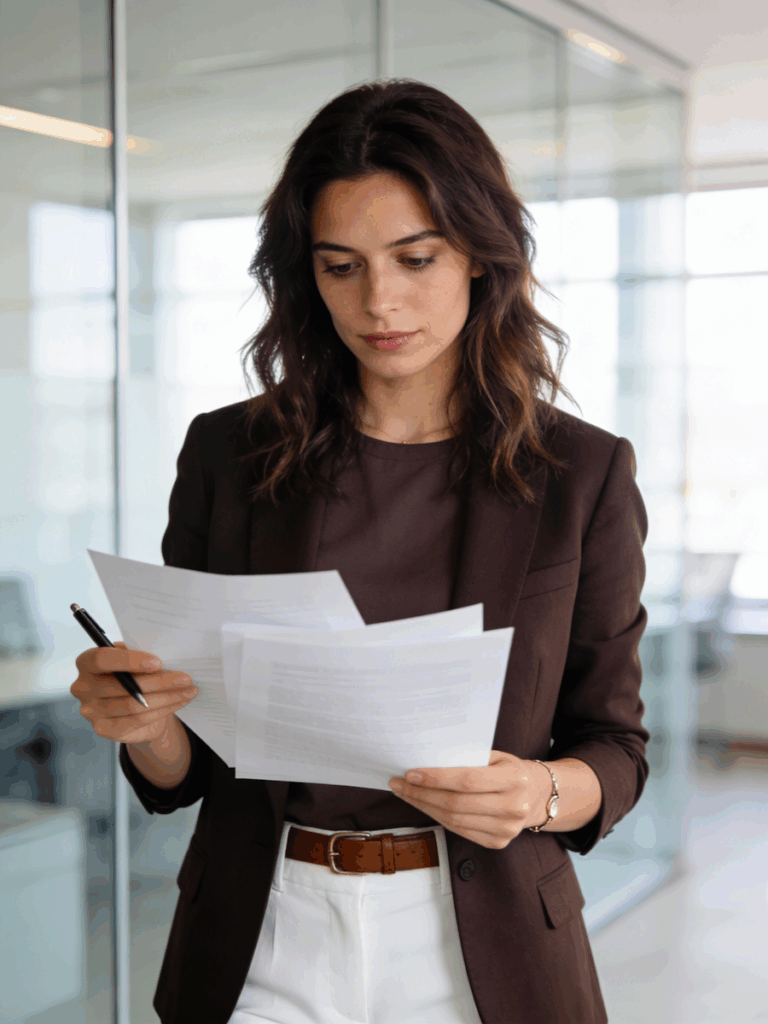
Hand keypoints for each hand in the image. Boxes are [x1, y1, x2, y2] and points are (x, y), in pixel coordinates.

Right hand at [71, 641, 198, 745]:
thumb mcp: (136, 659)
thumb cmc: (135, 674)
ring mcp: (91, 711)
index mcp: (87, 662)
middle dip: (159, 681)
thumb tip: (165, 655)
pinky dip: (162, 710)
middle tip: (185, 678)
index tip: (158, 662)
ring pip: (133, 705)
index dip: (130, 660)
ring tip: (189, 690)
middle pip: (123, 685)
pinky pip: (136, 721)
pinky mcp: (103, 729)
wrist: (136, 705)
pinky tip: (180, 702)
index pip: (102, 659)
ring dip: (166, 697)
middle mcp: (83, 687)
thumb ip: (140, 656)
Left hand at [388, 750, 550, 848]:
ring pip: (454, 820)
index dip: (436, 778)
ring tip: (405, 793)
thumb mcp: (495, 756)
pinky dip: (437, 818)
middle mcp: (514, 807)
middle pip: (457, 803)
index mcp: (514, 779)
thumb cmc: (508, 769)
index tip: (410, 773)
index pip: (468, 780)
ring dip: (424, 806)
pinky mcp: (498, 843)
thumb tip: (425, 758)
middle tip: (398, 783)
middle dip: (422, 793)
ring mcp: (507, 829)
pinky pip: (459, 831)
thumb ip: (467, 758)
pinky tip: (423, 805)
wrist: (535, 795)